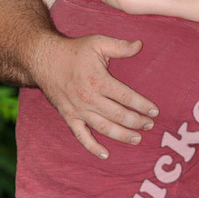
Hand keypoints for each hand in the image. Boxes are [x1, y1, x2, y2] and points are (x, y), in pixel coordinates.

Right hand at [33, 33, 158, 158]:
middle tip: (150, 125)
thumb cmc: (74, 51)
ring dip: (122, 135)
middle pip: (118, 115)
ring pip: (104, 128)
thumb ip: (120, 46)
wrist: (43, 59)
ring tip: (137, 139)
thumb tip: (140, 45)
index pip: (126, 97)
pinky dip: (93, 147)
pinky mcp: (68, 116)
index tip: (154, 111)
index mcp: (98, 80)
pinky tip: (106, 154)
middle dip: (136, 122)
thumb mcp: (98, 43)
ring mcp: (78, 110)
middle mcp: (89, 98)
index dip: (142, 105)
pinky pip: (81, 136)